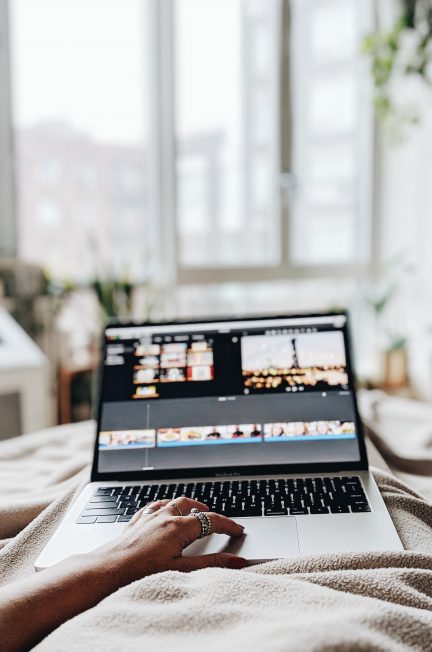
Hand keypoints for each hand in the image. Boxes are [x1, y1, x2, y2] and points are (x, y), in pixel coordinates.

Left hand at [95, 496, 246, 584]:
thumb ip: (211, 564)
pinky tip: (163, 511)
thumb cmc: (142, 573)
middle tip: (217, 520)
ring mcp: (149, 517)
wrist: (108, 569)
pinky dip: (165, 506)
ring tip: (195, 511)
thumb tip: (237, 561)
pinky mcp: (136, 521)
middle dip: (206, 511)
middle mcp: (164, 516)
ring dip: (187, 505)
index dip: (227, 524)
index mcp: (179, 527)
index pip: (211, 520)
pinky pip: (154, 506)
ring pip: (173, 502)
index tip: (238, 530)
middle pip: (192, 505)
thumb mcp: (182, 570)